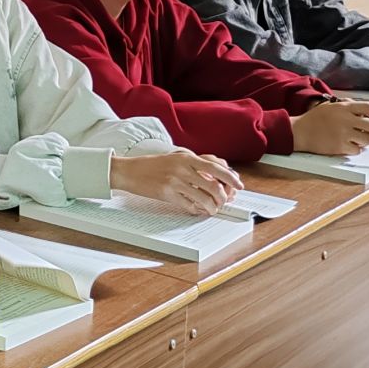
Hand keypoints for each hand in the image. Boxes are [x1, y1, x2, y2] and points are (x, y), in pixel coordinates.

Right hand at [113, 151, 239, 215]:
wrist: (129, 171)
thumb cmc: (152, 165)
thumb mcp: (175, 158)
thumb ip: (194, 165)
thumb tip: (217, 177)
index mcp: (186, 157)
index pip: (216, 167)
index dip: (231, 178)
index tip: (239, 186)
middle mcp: (182, 168)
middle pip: (214, 186)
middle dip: (223, 198)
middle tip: (224, 202)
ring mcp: (174, 181)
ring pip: (204, 198)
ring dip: (212, 207)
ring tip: (211, 209)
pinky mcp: (167, 193)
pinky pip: (189, 205)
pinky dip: (196, 210)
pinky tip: (196, 210)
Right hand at [291, 99, 368, 155]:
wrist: (299, 131)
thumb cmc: (313, 119)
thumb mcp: (330, 106)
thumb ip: (347, 106)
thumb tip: (365, 113)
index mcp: (344, 107)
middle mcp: (346, 119)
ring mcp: (343, 133)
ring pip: (368, 140)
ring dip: (366, 141)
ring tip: (358, 140)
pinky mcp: (340, 146)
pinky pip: (357, 150)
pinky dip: (355, 149)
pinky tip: (348, 145)